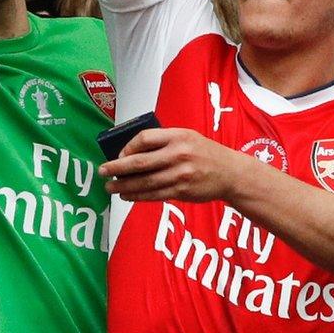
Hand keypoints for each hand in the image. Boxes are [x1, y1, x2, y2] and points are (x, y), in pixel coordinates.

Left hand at [100, 125, 251, 202]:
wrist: (230, 173)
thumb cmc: (205, 153)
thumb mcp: (187, 137)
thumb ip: (163, 141)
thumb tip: (131, 151)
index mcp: (178, 136)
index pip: (145, 138)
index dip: (128, 147)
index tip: (119, 154)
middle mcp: (179, 154)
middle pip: (140, 162)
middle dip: (117, 168)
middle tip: (103, 171)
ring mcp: (180, 174)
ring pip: (145, 182)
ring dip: (124, 186)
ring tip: (110, 187)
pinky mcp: (182, 191)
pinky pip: (154, 194)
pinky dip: (138, 196)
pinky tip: (127, 195)